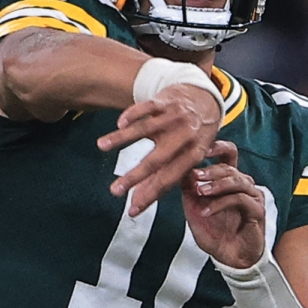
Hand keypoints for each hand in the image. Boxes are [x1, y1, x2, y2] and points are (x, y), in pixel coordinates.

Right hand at [100, 80, 222, 214]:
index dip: (150, 196)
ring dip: (121, 138)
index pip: (169, 180)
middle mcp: (185, 137)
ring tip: (101, 146)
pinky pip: (147, 107)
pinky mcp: (167, 100)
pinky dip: (132, 114)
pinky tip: (119, 124)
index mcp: (194, 155)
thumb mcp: (191, 155)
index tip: (132, 209)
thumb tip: (141, 200)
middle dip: (134, 177)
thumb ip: (169, 176)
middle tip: (115, 190)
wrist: (206, 97)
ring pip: (145, 130)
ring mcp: (176, 118)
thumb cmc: (195, 134)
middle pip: (156, 161)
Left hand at [183, 145, 272, 266]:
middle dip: (210, 170)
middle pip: (229, 167)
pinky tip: (207, 211)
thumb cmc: (215, 233)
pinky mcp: (257, 211)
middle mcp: (243, 184)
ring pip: (236, 180)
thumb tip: (182, 170)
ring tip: (200, 193)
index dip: (217, 146)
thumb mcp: (194, 209)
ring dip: (216, 185)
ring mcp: (252, 196)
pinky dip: (220, 204)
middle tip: (195, 176)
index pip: (229, 154)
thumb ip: (189, 190)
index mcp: (229, 180)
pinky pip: (240, 200)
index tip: (200, 148)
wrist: (229, 258)